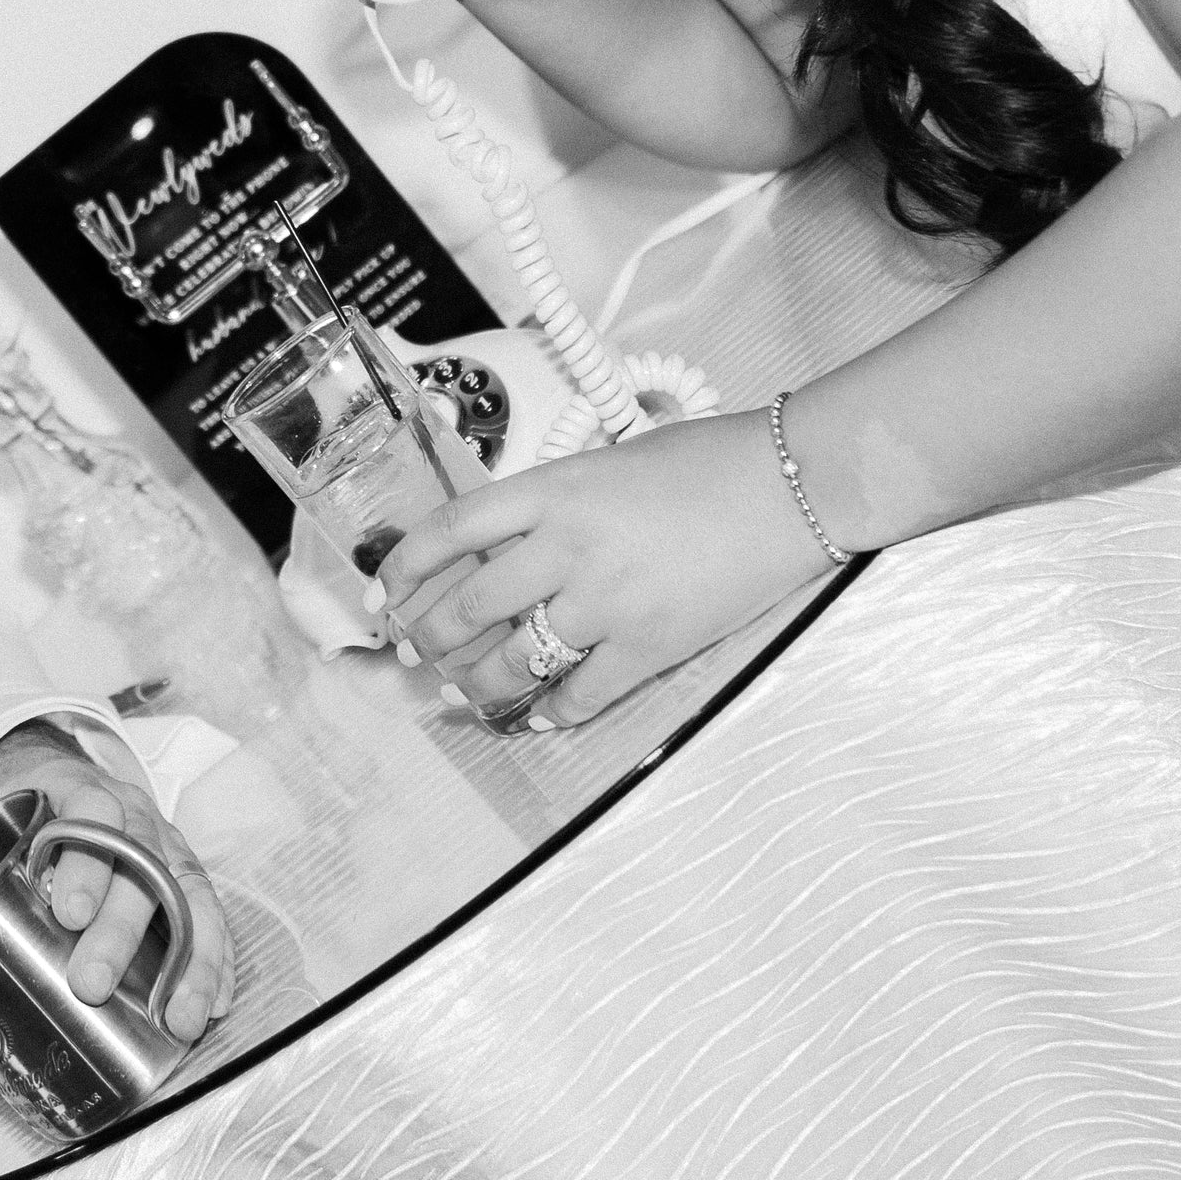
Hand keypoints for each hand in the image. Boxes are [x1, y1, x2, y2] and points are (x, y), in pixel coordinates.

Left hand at [0, 726, 234, 1041]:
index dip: (85, 859)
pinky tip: (208, 1008)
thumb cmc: (6, 827)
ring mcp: (164, 845)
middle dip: (122, 927)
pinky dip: (214, 961)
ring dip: (188, 959)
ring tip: (176, 1020)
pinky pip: (211, 917)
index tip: (67, 912)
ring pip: (185, 894)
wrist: (53, 783)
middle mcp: (129, 814)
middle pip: (138, 862)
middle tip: (92, 981)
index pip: (90, 810)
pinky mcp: (184, 879)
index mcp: (71, 792)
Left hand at [373, 410, 826, 727]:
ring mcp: (606, 602)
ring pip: (512, 662)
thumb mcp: (609, 462)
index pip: (451, 530)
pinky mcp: (649, 647)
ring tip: (466, 691)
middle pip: (468, 606)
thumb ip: (552, 503)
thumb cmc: (706, 462)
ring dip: (478, 684)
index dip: (406, 567)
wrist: (792, 484)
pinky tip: (538, 717)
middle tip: (420, 651)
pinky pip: (579, 696)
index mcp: (554, 490)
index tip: (389, 592)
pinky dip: (550, 713)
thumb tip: (501, 545)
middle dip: (432, 637)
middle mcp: (567, 547)